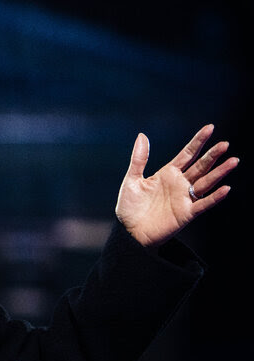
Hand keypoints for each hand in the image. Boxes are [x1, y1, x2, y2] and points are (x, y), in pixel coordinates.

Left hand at [115, 125, 237, 247]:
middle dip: (212, 155)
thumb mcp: (132, 180)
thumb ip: (139, 159)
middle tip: (225, 144)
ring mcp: (184, 198)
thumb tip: (142, 135)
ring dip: (219, 173)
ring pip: (206, 182)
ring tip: (233, 161)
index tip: (210, 127)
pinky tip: (226, 189)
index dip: (198, 141)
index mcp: (168, 174)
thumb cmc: (130, 208)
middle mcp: (180, 184)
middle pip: (200, 166)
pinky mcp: (186, 213)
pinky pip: (203, 204)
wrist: (128, 233)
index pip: (187, 154)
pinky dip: (214, 198)